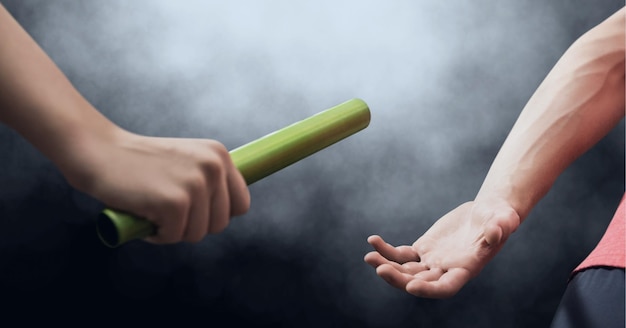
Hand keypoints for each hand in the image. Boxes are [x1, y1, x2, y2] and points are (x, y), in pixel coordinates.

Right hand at [62, 128, 249, 243]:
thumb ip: (209, 180)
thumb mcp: (186, 161)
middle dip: (192, 225)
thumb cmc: (140, 163)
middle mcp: (213, 167)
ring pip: (197, 233)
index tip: (194, 212)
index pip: (241, 204)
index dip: (217, 215)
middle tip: (165, 210)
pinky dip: (156, 234)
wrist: (99, 151)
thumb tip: (230, 212)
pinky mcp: (175, 203)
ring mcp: (195, 185)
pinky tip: (142, 212)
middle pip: (220, 224)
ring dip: (172, 230)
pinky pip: (174, 237)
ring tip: (152, 208)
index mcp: (220, 155)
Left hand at [364, 200, 519, 297]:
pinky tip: (372, 240)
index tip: (412, 287)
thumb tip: (496, 232)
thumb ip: (500, 227)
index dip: (429, 290)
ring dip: (386, 265)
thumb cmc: (500, 217)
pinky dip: (386, 250)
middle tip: (379, 269)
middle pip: (419, 282)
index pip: (445, 288)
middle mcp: (446, 270)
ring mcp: (432, 262)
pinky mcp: (423, 249)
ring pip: (406, 270)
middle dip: (399, 279)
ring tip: (369, 257)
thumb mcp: (504, 220)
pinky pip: (401, 254)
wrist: (487, 213)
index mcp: (465, 269)